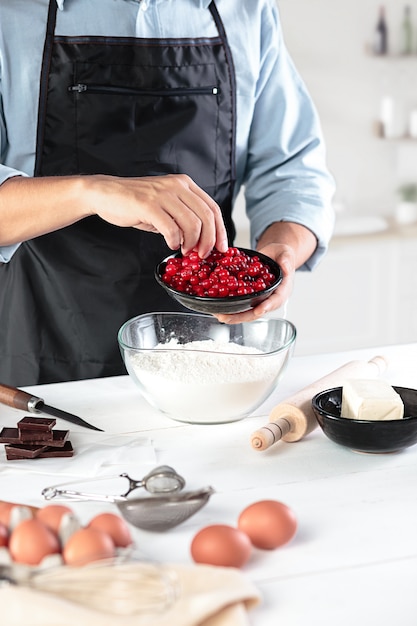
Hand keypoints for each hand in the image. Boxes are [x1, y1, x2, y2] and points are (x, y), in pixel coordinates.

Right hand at [89, 173, 228, 257]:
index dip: (221, 230)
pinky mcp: (149, 205)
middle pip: (206, 217)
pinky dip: (174, 241)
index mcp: (185, 184)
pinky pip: (171, 228)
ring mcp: (163, 194)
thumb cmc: (136, 203)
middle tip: (202, 254)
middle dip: (208, 241)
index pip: (212, 208)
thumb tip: (202, 241)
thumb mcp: (166, 205)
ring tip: (183, 250)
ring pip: (192, 224)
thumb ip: (184, 218)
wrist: (106, 194)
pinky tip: (170, 244)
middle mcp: (177, 186)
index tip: (222, 248)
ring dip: (191, 243)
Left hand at [213, 243, 294, 323]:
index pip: (276, 300)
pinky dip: (230, 307)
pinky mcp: (250, 297)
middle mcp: (270, 298)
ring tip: (220, 316)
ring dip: (233, 315)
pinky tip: (218, 308)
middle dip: (242, 316)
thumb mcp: (286, 254)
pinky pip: (241, 304)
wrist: (274, 256)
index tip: (258, 310)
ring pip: (247, 311)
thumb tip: (286, 268)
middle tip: (227, 317)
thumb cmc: (282, 256)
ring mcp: (259, 299)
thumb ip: (286, 261)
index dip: (267, 306)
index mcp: (282, 290)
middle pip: (257, 311)